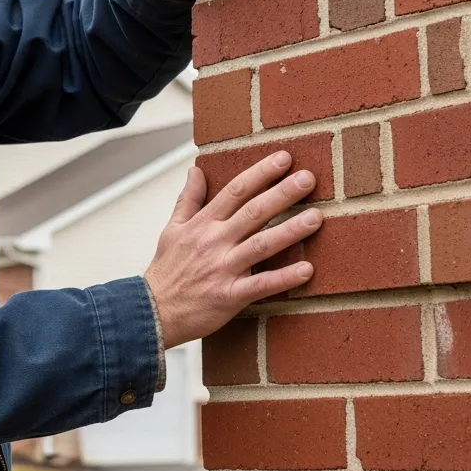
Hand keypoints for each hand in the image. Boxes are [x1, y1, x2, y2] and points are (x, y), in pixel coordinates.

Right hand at [143, 151, 321, 348]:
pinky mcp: (229, 296)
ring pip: (261, 245)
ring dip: (290, 230)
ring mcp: (223, 269)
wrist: (153, 311)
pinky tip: (307, 269)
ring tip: (316, 217)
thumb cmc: (166, 270)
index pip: (235, 191)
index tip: (284, 158)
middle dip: (282, 193)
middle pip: (253, 212)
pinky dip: (284, 278)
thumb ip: (188, 199)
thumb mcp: (172, 228)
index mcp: (203, 224)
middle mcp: (215, 242)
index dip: (261, 173)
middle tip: (308, 178)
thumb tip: (194, 169)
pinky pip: (261, 285)